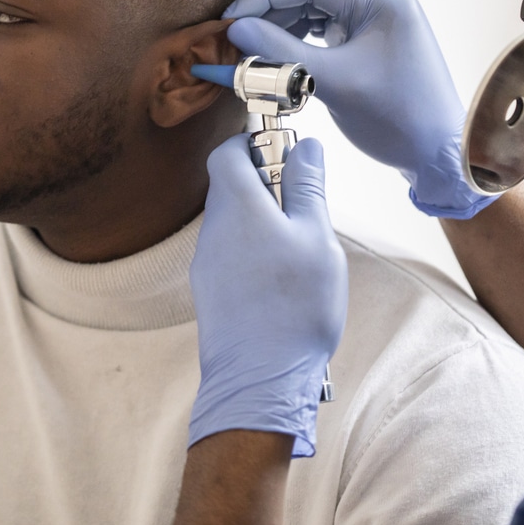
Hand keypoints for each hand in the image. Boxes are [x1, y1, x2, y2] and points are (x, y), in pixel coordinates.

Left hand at [189, 135, 347, 456]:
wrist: (260, 380)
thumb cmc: (295, 308)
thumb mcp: (316, 238)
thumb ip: (308, 188)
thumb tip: (307, 148)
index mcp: (239, 208)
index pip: (227, 153)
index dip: (253, 144)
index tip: (284, 153)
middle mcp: (214, 230)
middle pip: (230, 187)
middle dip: (265, 185)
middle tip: (304, 205)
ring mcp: (207, 263)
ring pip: (231, 222)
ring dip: (261, 221)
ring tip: (298, 249)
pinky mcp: (208, 291)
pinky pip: (229, 253)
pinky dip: (253, 251)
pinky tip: (281, 279)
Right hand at [224, 0, 496, 217]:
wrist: (439, 155)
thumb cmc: (397, 118)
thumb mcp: (334, 83)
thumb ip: (282, 52)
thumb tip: (236, 29)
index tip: (230, 19)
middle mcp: (381, 0)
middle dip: (268, 14)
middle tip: (232, 38)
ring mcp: (377, 21)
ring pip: (314, 13)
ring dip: (281, 30)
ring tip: (249, 50)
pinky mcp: (372, 42)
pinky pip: (326, 32)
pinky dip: (299, 44)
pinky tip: (276, 58)